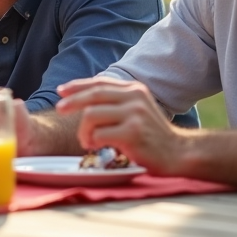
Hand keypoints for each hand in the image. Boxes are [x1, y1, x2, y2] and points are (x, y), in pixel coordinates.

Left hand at [56, 78, 183, 174]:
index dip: (78, 85)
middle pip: (93, 94)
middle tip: (59, 109)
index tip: (61, 90)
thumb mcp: (136, 110)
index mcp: (134, 89)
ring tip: (87, 141)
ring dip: (83, 130)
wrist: (177, 153)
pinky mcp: (133, 132)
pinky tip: (96, 147)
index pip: (100, 82)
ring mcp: (135, 114)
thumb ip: (116, 101)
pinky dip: (92, 141)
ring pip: (91, 114)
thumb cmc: (151, 135)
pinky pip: (99, 133)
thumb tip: (82, 97)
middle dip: (72, 101)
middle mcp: (135, 97)